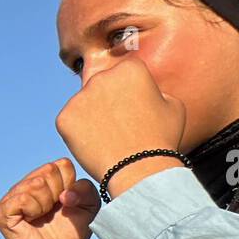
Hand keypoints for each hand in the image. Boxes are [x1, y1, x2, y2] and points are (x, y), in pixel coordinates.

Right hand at [0, 157, 99, 238]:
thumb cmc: (69, 234)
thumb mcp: (89, 208)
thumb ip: (87, 189)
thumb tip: (64, 194)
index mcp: (45, 178)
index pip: (62, 164)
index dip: (70, 186)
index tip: (67, 203)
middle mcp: (26, 183)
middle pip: (49, 170)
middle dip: (57, 194)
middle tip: (53, 212)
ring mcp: (12, 196)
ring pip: (36, 184)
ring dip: (45, 205)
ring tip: (42, 217)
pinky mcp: (2, 210)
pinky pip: (23, 198)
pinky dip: (33, 210)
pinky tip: (31, 220)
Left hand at [54, 55, 185, 182]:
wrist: (140, 170)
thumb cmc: (161, 140)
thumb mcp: (174, 106)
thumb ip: (156, 90)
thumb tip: (145, 90)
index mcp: (130, 68)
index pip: (124, 73)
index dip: (130, 94)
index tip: (134, 112)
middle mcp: (102, 77)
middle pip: (102, 86)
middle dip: (108, 102)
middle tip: (119, 128)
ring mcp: (80, 97)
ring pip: (84, 104)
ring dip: (92, 117)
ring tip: (108, 139)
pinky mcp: (65, 117)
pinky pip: (70, 122)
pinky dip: (78, 134)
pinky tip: (95, 146)